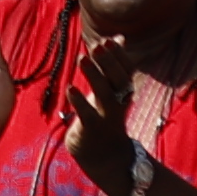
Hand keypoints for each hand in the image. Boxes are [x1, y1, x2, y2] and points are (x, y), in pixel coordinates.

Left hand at [64, 31, 144, 195]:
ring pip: (105, 96)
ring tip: (83, 59)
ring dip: (95, 77)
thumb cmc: (105, 116)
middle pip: (119, 81)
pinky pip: (87, 115)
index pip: (127, 71)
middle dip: (110, 63)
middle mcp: (118, 104)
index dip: (119, 56)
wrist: (107, 158)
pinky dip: (80, 102)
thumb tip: (119, 36)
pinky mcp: (91, 131)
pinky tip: (70, 88)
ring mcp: (106, 118)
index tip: (109, 40)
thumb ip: (114, 63)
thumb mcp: (112, 88)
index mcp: (123, 93)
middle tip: (97, 45)